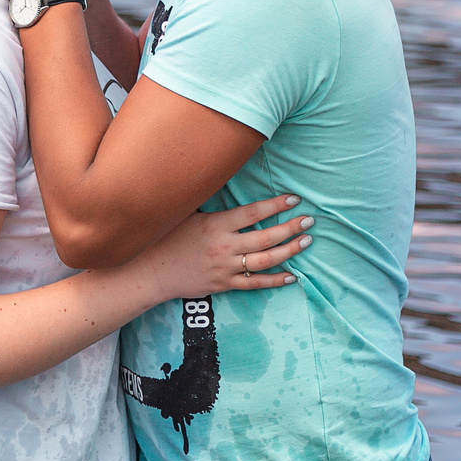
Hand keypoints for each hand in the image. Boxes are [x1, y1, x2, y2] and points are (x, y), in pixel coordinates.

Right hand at [132, 193, 311, 297]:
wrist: (151, 272)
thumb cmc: (167, 237)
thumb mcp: (185, 213)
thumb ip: (206, 200)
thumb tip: (219, 175)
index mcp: (216, 225)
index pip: (252, 212)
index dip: (275, 205)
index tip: (294, 199)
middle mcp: (224, 246)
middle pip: (265, 237)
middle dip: (290, 228)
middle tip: (309, 221)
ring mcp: (225, 267)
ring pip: (265, 260)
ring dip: (289, 251)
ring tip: (306, 242)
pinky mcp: (224, 285)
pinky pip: (254, 284)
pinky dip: (274, 280)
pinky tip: (292, 276)